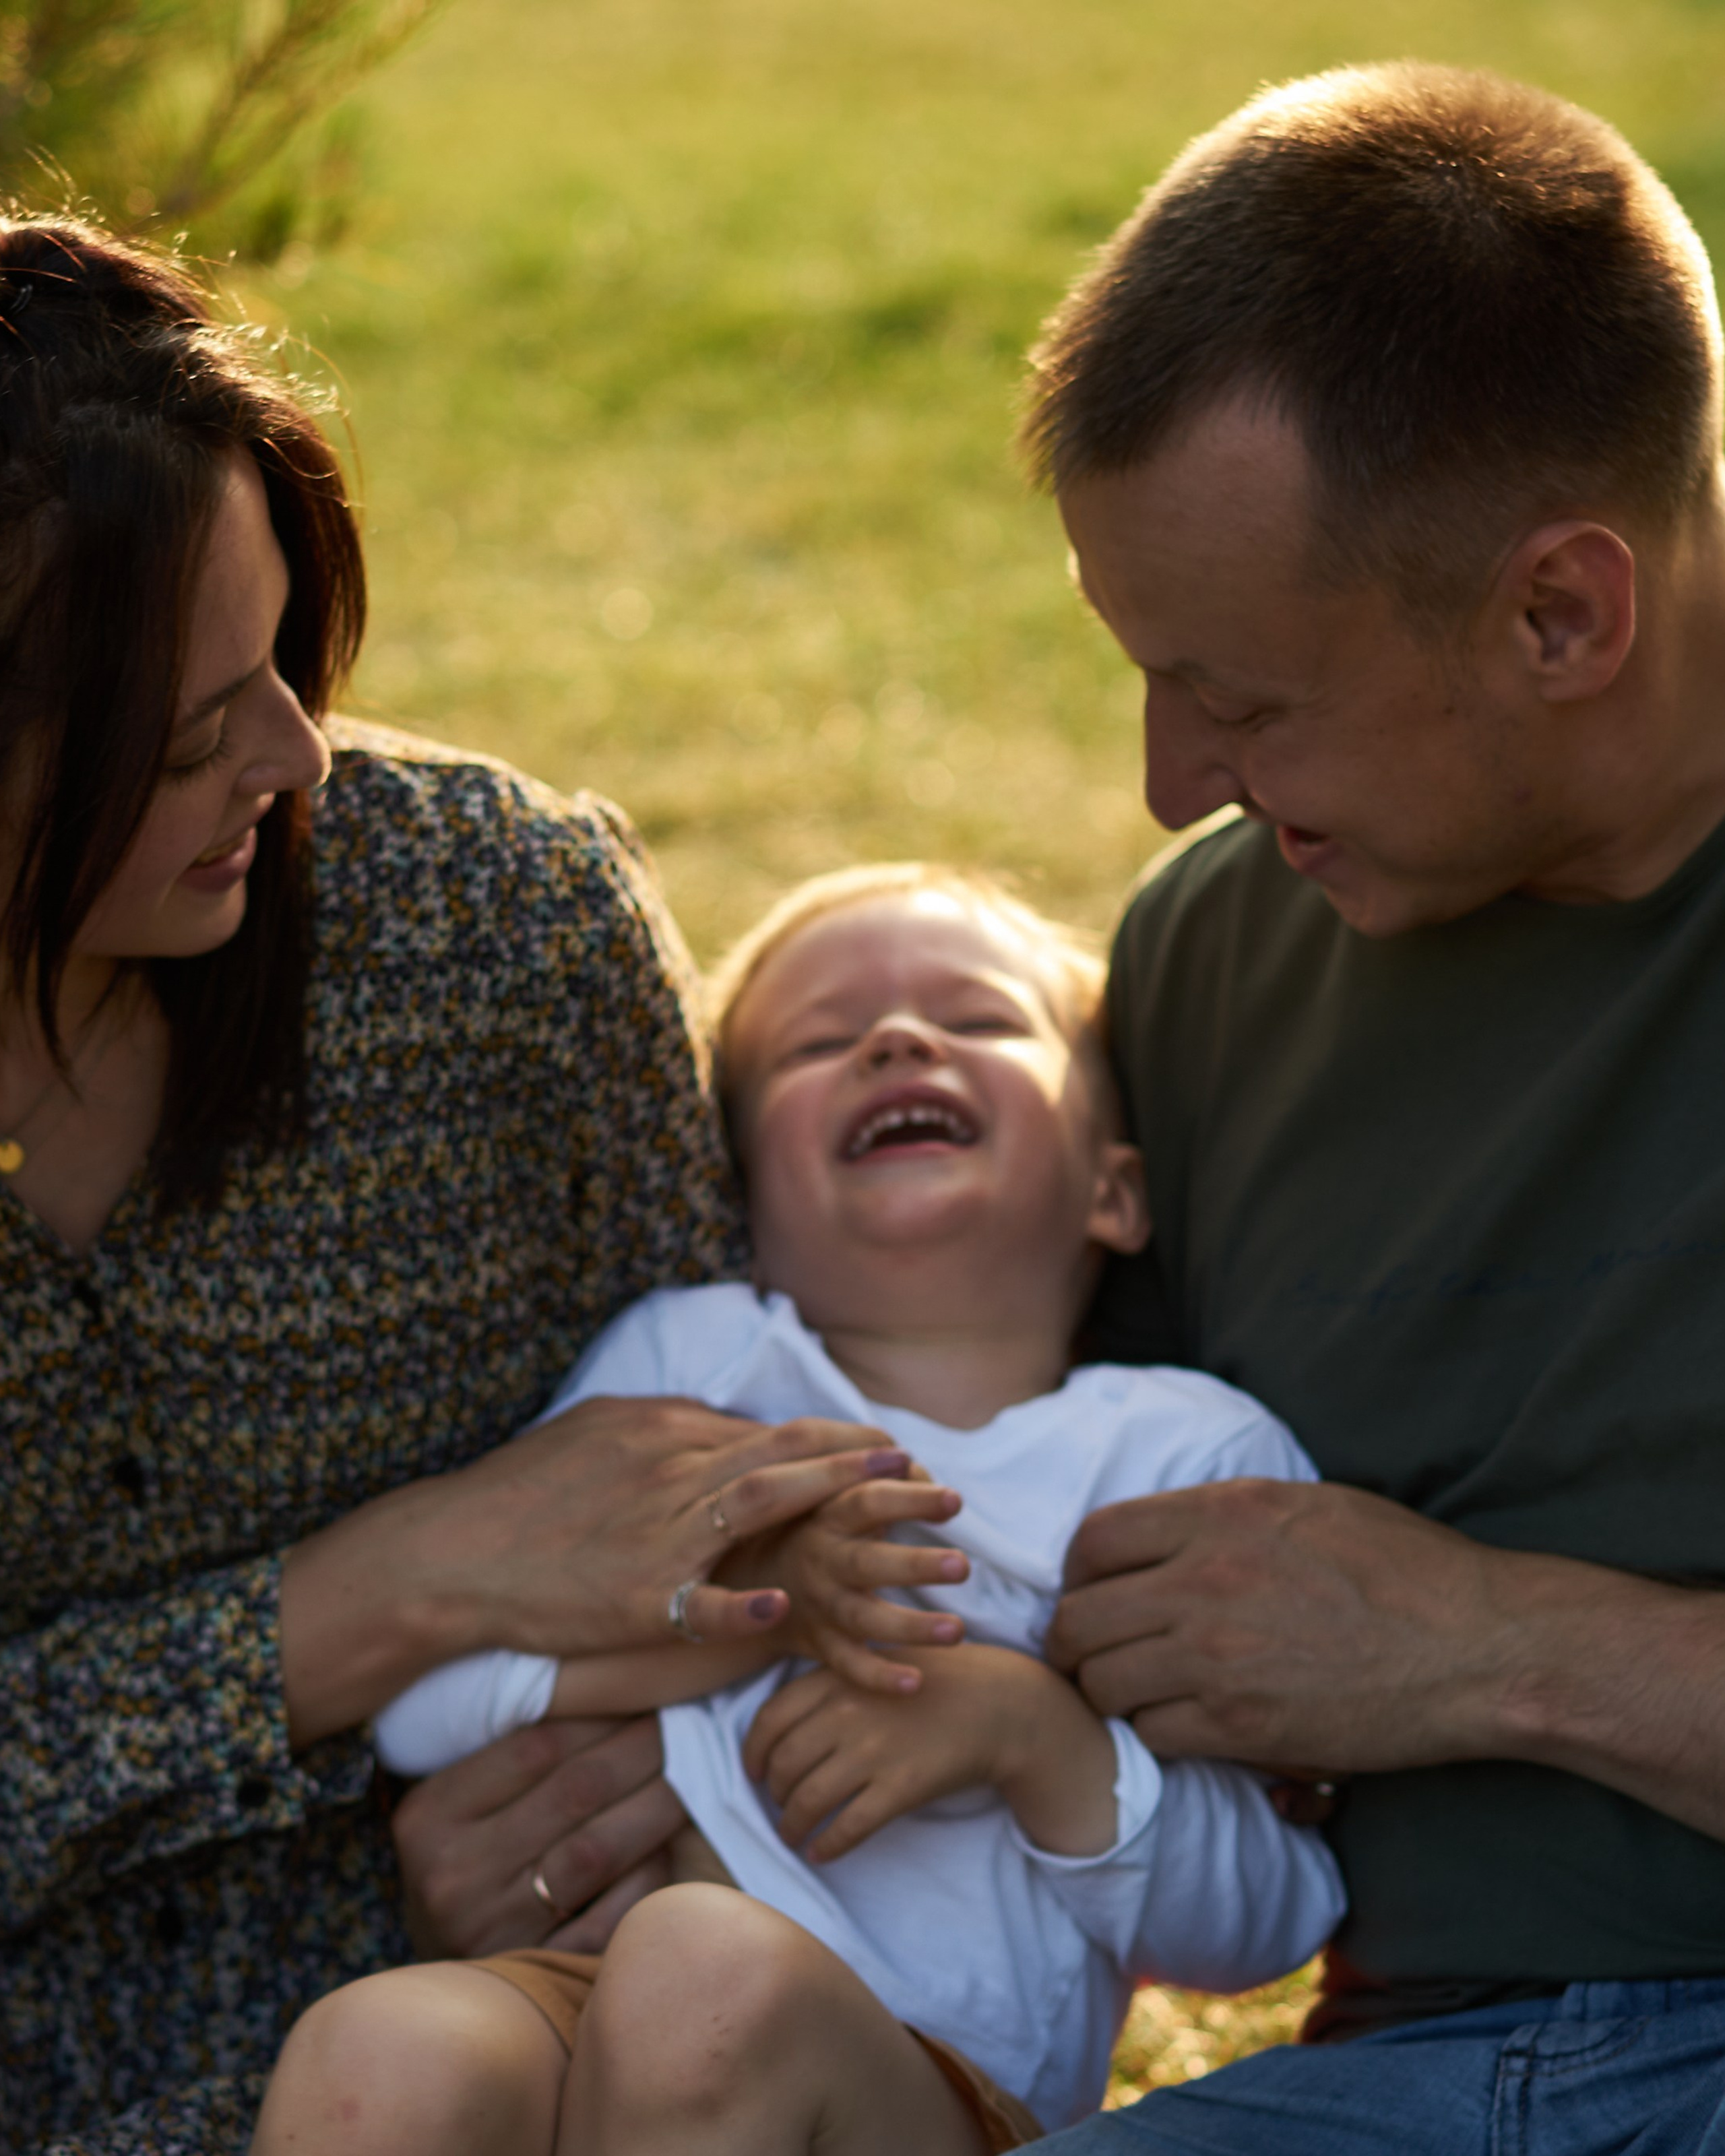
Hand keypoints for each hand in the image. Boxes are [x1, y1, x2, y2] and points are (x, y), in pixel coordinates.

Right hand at [282, 1395, 912, 1744]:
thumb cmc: (521, 1493)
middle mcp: (672, 1469)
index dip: (839, 1442)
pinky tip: (786, 1602)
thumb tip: (718, 1422)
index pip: (772, 1431)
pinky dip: (744, 1598)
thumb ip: (665, 1429)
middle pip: (787, 1456)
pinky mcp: (635, 1593)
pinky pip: (699, 1597)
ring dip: (838, 1505)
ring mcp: (657, 1530)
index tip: (892, 1450)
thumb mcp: (597, 1432)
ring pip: (763, 1505)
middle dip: (865, 1463)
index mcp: (666, 1433)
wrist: (453, 1548)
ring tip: (895, 1510)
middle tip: (931, 1473)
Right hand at [390, 1714, 685, 1957]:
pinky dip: (648, 1876)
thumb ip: (509, 1758)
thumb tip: (611, 1697)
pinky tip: (668, 1847)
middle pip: (577, 1790)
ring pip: (599, 1849)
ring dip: (659, 1803)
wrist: (437, 1996)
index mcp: (430, 1817)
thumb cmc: (458, 1869)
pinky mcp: (536, 1972)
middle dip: (645, 1749)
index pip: (536, 1744)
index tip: (645, 1695)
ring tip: (694, 1772)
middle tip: (687, 1722)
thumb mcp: (454, 1808)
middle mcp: (456, 1874)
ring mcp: (495, 1930)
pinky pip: (611, 1916)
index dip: (604, 1714)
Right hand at [723, 1474, 971, 1693]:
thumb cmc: (821, 1525)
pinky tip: (916, 1682)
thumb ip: (883, 1477)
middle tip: (963, 1565)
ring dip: (911, 1627)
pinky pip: (849, 1666)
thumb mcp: (837, 1492)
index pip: (869, 1502)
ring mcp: (822, 1605)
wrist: (754, 1578)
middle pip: (867, 1563)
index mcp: (830, 1515)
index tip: (955, 1501)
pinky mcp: (821, 1644)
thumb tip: (923, 1473)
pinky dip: (879, 1677)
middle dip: (915, 1566)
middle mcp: (823, 1560)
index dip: (910, 1499)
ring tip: (957, 1630)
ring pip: (864, 1619)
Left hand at [742, 1644, 1116, 1860]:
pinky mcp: (900, 1787)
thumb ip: (828, 1686)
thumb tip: (779, 1730)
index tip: (753, 1770)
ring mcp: (873, 1751)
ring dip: (792, 1826)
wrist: (997, 1703)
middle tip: (779, 1803)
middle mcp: (846, 1712)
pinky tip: (822, 1852)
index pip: (770, 1719)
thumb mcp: (875, 1666)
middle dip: (774, 1792)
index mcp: (836, 1677)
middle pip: (784, 1765)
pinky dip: (828, 1846)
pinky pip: (848, 1827)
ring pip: (808, 1800)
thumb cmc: (934, 1681)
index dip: (753, 1752)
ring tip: (794, 1835)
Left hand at [1048, 1477, 1538, 1772]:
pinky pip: (1153, 1735)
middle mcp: (1205, 1578)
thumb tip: (1168, 1534)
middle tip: (1099, 1658)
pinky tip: (1187, 1729)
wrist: (1482, 1646)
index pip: (1094, 1540)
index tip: (1096, 1594)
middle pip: (1078, 1618)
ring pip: (1103, 1683)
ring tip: (1139, 1698)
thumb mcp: (1309, 1505)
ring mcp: (1217, 1655)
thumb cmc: (1409, 1570)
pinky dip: (1158, 1737)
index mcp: (1221, 1514)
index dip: (1081, 1573)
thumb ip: (1226, 1515)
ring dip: (1112, 1695)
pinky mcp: (1242, 1725)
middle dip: (1076, 1644)